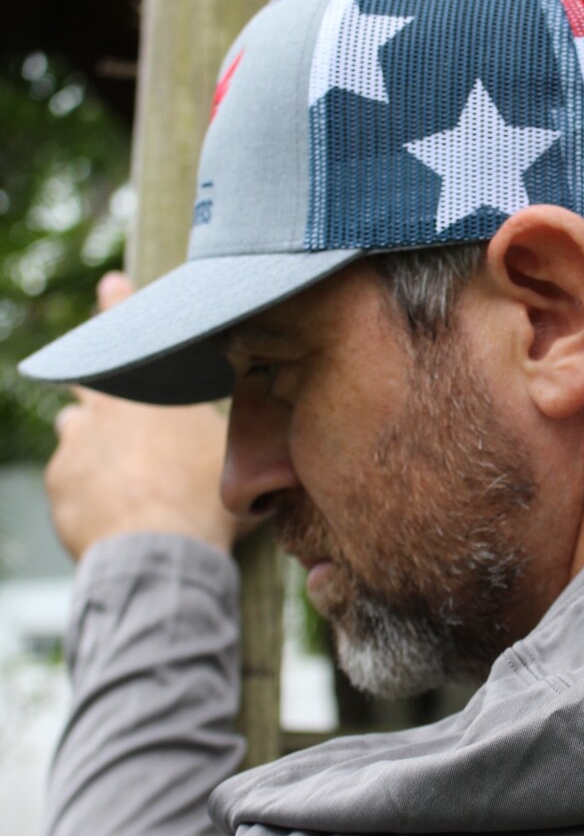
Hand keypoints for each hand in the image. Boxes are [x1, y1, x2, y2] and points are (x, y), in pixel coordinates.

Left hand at [46, 273, 242, 558]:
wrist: (159, 551)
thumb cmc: (202, 500)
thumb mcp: (233, 454)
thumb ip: (235, 428)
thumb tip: (271, 424)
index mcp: (151, 391)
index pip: (131, 329)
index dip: (120, 303)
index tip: (112, 284)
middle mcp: (106, 407)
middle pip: (94, 379)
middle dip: (103, 380)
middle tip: (114, 392)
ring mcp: (75, 443)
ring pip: (77, 427)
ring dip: (94, 438)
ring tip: (124, 470)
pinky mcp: (60, 481)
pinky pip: (70, 472)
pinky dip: (87, 482)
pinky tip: (115, 505)